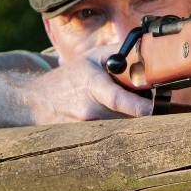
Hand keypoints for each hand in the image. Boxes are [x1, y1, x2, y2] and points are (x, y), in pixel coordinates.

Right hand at [28, 44, 152, 122]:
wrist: (38, 101)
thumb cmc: (70, 76)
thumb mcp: (93, 56)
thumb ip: (121, 53)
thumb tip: (148, 50)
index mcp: (92, 87)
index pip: (117, 99)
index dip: (138, 105)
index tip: (153, 107)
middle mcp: (90, 112)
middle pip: (129, 116)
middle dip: (142, 108)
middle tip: (144, 98)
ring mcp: (88, 129)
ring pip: (123, 126)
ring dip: (131, 116)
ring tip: (123, 103)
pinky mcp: (88, 140)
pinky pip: (114, 133)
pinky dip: (119, 124)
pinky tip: (111, 115)